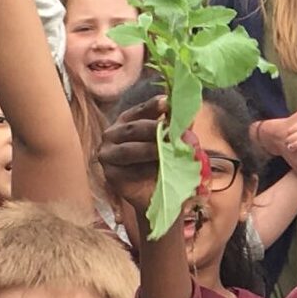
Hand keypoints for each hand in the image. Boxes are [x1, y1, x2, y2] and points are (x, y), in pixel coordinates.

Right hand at [99, 94, 166, 216]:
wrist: (157, 195)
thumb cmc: (163, 163)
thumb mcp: (173, 143)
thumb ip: (178, 129)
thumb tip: (188, 115)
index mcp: (128, 121)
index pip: (141, 110)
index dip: (154, 106)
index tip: (168, 103)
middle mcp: (113, 134)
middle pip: (133, 128)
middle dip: (155, 130)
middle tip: (173, 132)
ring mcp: (108, 154)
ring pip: (129, 150)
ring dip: (151, 150)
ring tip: (169, 150)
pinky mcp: (111, 175)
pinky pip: (128, 171)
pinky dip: (145, 170)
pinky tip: (160, 170)